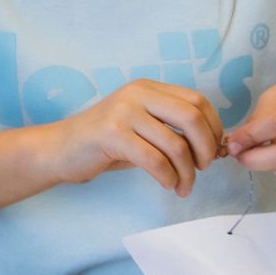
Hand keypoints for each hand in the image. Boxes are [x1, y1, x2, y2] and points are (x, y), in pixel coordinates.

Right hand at [41, 80, 221, 196]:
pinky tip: (166, 184)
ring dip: (186, 172)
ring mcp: (124, 112)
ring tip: (183, 187)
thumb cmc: (106, 144)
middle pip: (192, 117)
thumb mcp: (142, 128)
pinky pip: (155, 160)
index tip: (212, 151)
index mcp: (148, 88)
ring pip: (175, 144)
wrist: (61, 150)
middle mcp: (137, 94)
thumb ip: (172, 131)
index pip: (197, 101)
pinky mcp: (112, 134)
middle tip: (202, 169)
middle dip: (205, 148)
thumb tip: (214, 148)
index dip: (213, 128)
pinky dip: (168, 177)